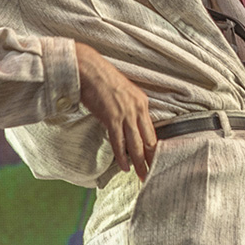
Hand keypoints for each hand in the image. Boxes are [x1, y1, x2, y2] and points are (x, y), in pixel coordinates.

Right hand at [75, 43, 156, 178]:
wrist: (88, 68)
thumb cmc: (101, 79)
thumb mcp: (122, 94)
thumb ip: (128, 109)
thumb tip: (128, 125)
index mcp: (142, 103)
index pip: (152, 131)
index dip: (154, 149)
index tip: (157, 162)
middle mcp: (138, 109)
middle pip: (148, 140)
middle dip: (151, 160)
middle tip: (154, 175)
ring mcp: (125, 114)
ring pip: (136, 144)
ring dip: (140, 163)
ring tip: (142, 176)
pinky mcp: (112, 117)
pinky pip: (119, 142)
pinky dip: (122, 156)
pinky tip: (125, 167)